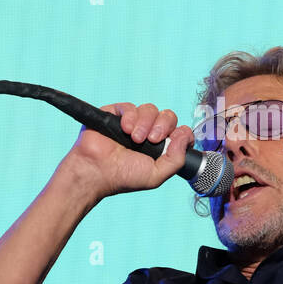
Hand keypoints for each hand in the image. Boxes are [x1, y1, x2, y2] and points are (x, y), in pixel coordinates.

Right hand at [65, 101, 194, 197]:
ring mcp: (132, 123)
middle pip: (167, 116)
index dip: (180, 133)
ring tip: (134, 138)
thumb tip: (185, 136)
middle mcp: (148, 132)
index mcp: (160, 146)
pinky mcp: (115, 114)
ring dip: (145, 123)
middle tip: (152, 139)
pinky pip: (129, 106)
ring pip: (150, 109)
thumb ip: (177, 159)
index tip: (173, 140)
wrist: (97, 172)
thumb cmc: (123, 177)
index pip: (179, 130)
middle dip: (163, 125)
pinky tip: (125, 129)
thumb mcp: (157, 175)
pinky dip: (130, 116)